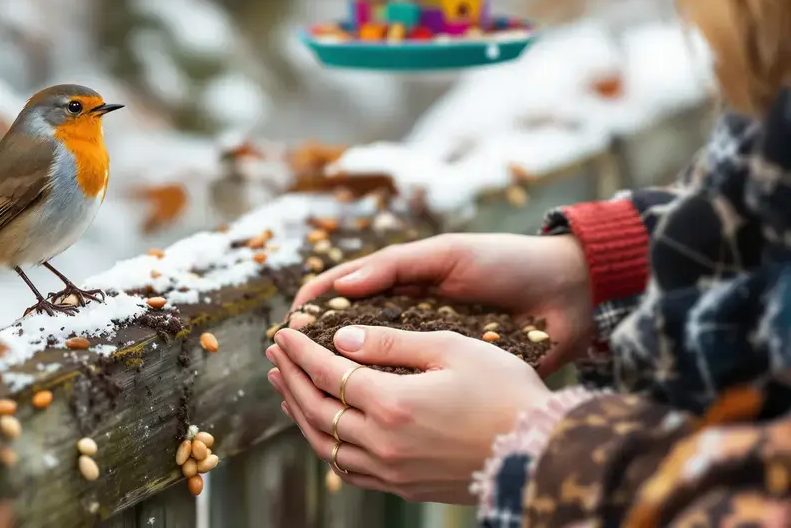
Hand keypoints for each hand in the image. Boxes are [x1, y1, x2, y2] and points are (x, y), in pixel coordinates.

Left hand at [266, 326, 551, 503]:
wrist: (544, 451)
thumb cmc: (507, 391)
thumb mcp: (453, 348)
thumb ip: (392, 342)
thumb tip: (340, 338)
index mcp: (394, 403)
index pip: (328, 373)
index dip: (301, 351)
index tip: (284, 333)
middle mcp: (385, 443)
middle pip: (317, 410)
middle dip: (290, 379)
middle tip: (276, 354)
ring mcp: (393, 471)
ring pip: (326, 444)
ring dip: (299, 412)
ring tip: (285, 386)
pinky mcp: (404, 488)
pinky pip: (349, 469)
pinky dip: (326, 444)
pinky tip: (321, 425)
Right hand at [292, 233, 593, 374]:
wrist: (568, 294)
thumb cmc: (507, 262)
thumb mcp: (447, 254)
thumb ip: (395, 266)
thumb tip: (340, 286)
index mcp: (401, 282)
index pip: (343, 292)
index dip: (314, 307)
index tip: (290, 324)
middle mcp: (407, 316)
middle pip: (349, 334)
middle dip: (317, 347)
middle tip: (288, 364)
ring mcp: (428, 347)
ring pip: (375, 366)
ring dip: (344, 377)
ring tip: (313, 392)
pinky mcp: (452, 375)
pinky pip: (411, 388)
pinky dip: (386, 398)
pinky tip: (364, 411)